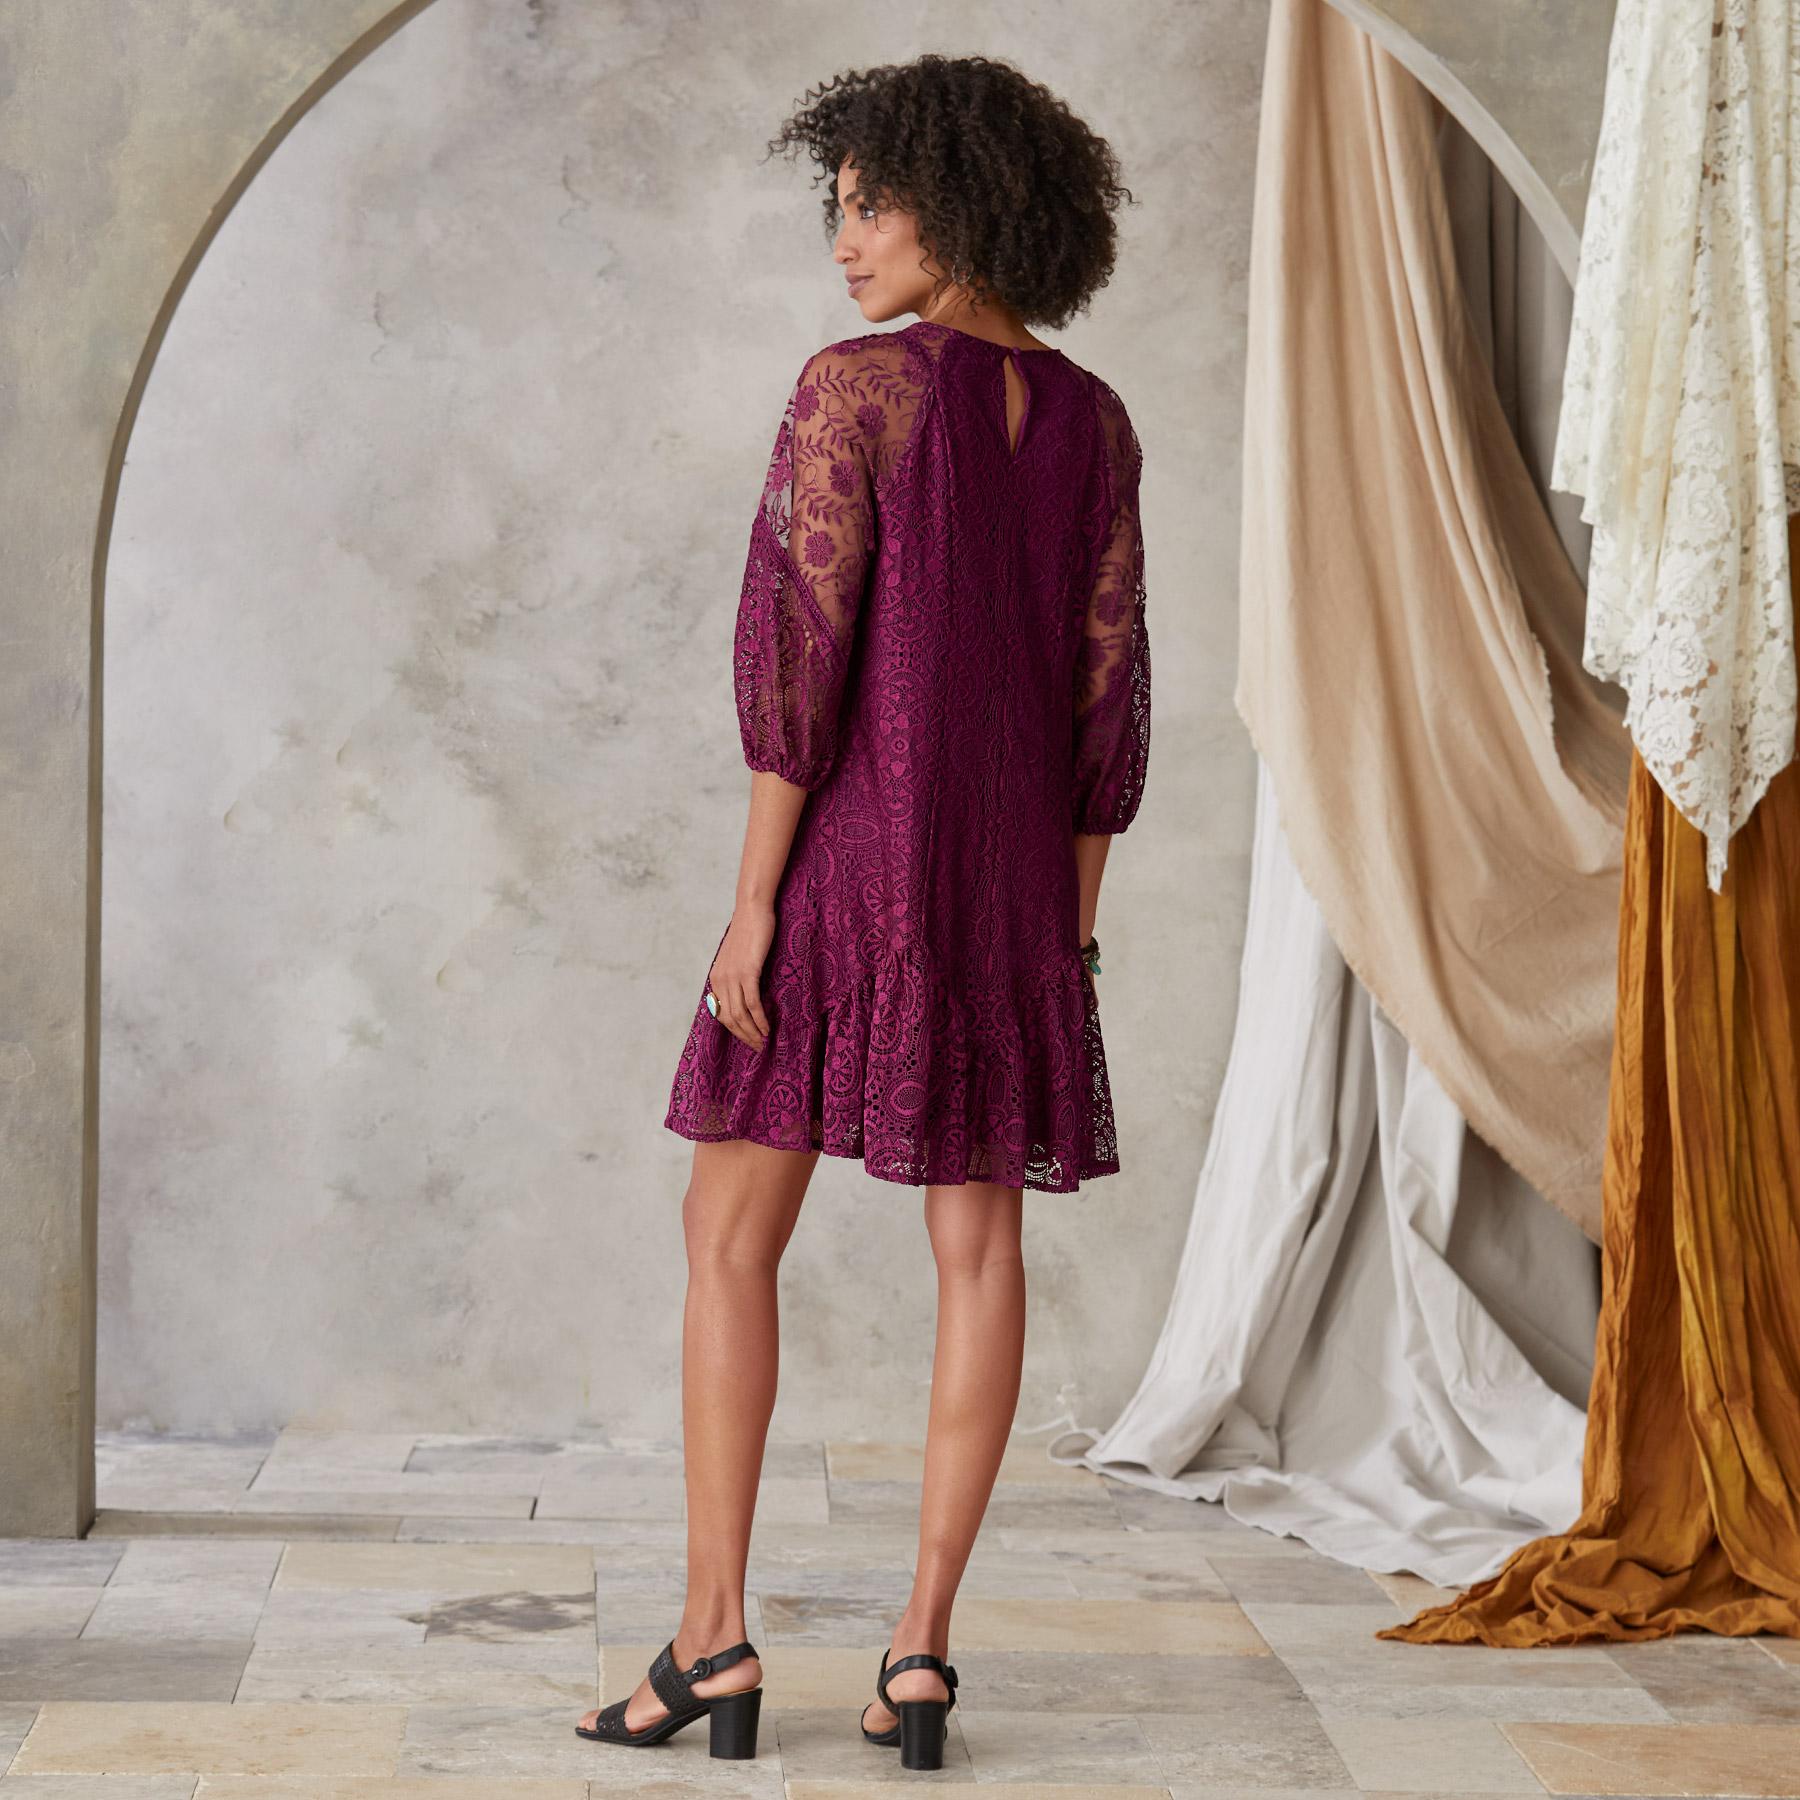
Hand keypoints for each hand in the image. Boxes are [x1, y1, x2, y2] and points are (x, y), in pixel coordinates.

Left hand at [707, 904, 774, 1052]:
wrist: (752, 910)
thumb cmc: (749, 932)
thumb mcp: (737, 957)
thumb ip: (738, 975)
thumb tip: (746, 994)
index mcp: (716, 978)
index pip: (721, 1014)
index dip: (734, 1031)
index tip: (748, 1039)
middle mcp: (720, 980)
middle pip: (729, 1019)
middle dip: (744, 1036)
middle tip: (758, 1047)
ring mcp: (733, 976)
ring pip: (740, 1015)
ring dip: (752, 1032)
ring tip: (764, 1041)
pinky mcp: (748, 972)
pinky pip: (752, 1003)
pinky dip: (760, 1019)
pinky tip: (767, 1027)